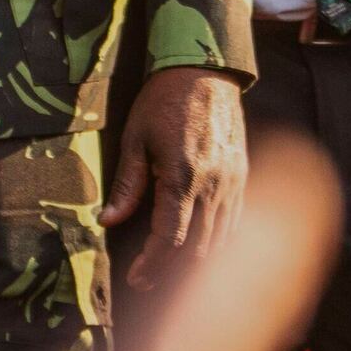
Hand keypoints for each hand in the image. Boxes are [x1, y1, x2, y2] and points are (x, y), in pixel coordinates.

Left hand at [100, 67, 248, 289]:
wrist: (206, 71)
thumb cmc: (164, 101)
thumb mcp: (135, 138)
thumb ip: (127, 184)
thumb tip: (108, 221)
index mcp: (183, 177)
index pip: (172, 239)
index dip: (153, 265)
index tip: (136, 278)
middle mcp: (213, 185)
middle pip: (198, 248)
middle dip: (170, 271)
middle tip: (145, 279)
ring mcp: (233, 183)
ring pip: (220, 240)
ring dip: (194, 261)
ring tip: (168, 269)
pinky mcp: (242, 178)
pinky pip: (234, 222)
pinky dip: (216, 241)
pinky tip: (197, 245)